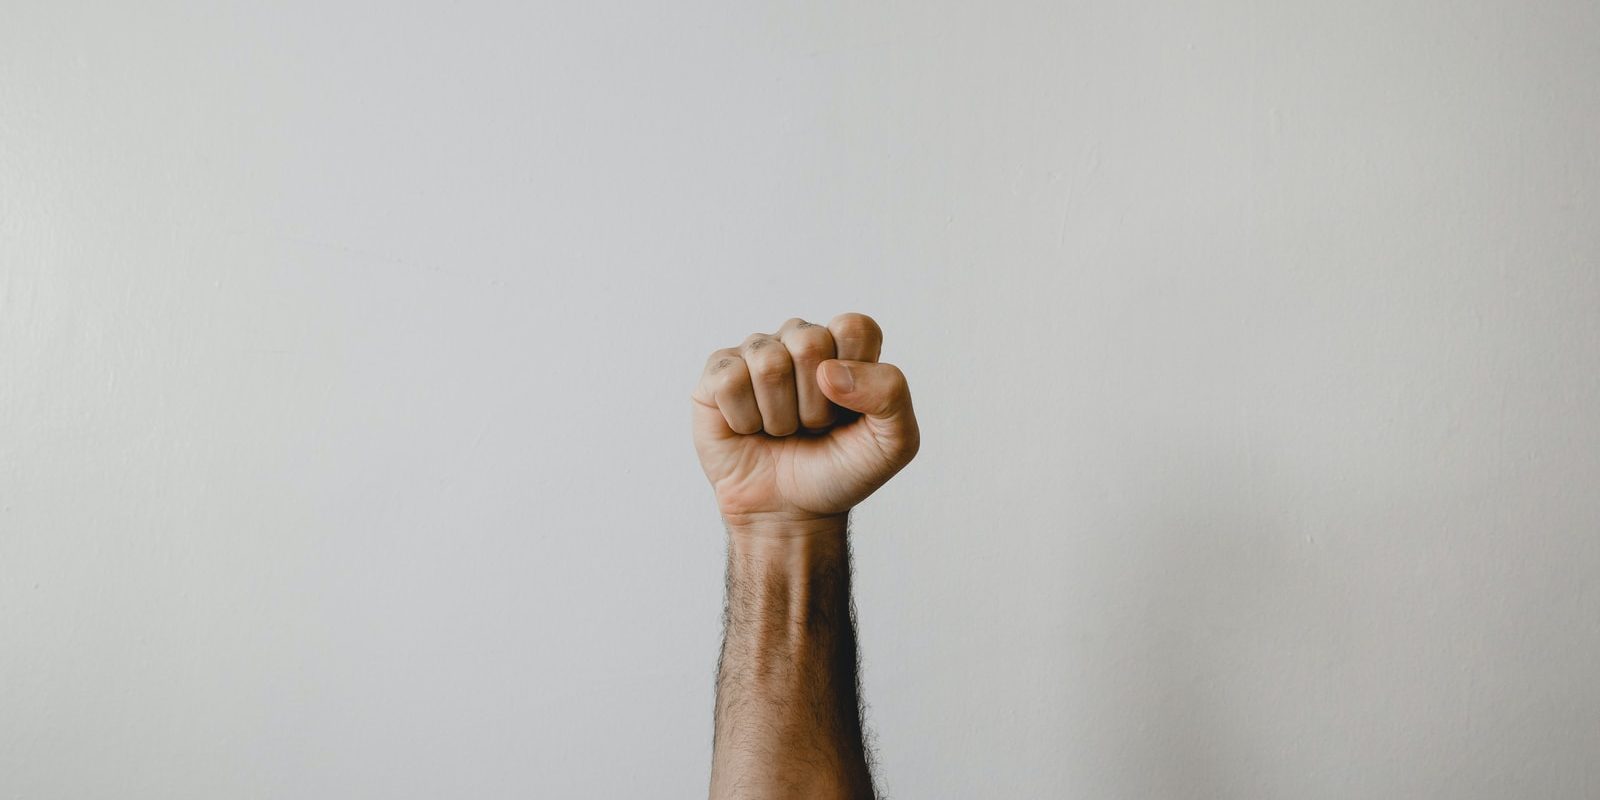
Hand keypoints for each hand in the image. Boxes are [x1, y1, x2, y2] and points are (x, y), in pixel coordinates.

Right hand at [691, 313, 919, 528]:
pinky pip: (729, 380)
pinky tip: (749, 430)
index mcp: (845, 347)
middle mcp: (799, 341)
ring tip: (782, 431)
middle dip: (815, 403)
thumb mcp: (893, 442)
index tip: (849, 410)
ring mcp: (756, 354)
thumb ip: (890, 394)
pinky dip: (744, 419)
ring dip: (779, 416)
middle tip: (812, 427)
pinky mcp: (718, 374)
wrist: (791, 512)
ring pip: (768, 364)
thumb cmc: (840, 471)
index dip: (854, 373)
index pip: (854, 327)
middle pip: (810, 342)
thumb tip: (829, 370)